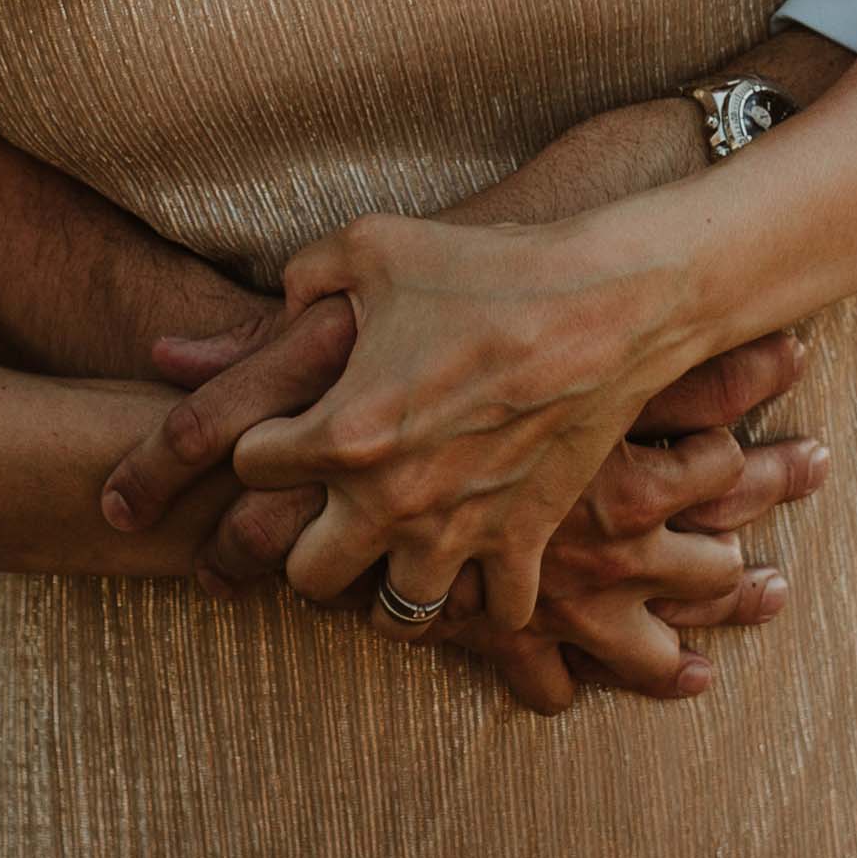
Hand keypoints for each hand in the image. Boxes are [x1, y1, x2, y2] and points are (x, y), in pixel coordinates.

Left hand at [227, 210, 699, 632]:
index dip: (264, 442)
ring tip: (397, 547)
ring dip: (389, 586)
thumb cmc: (488, 267)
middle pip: (307, 577)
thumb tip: (287, 302)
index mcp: (343, 432)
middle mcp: (392, 500)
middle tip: (330, 506)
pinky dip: (486, 597)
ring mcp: (462, 530)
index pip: (250, 468)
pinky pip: (496, 614)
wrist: (605, 303)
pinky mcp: (526, 539)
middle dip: (306, 544)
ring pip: (397, 615)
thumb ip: (305, 273)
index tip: (293, 425)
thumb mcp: (374, 243)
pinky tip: (481, 556)